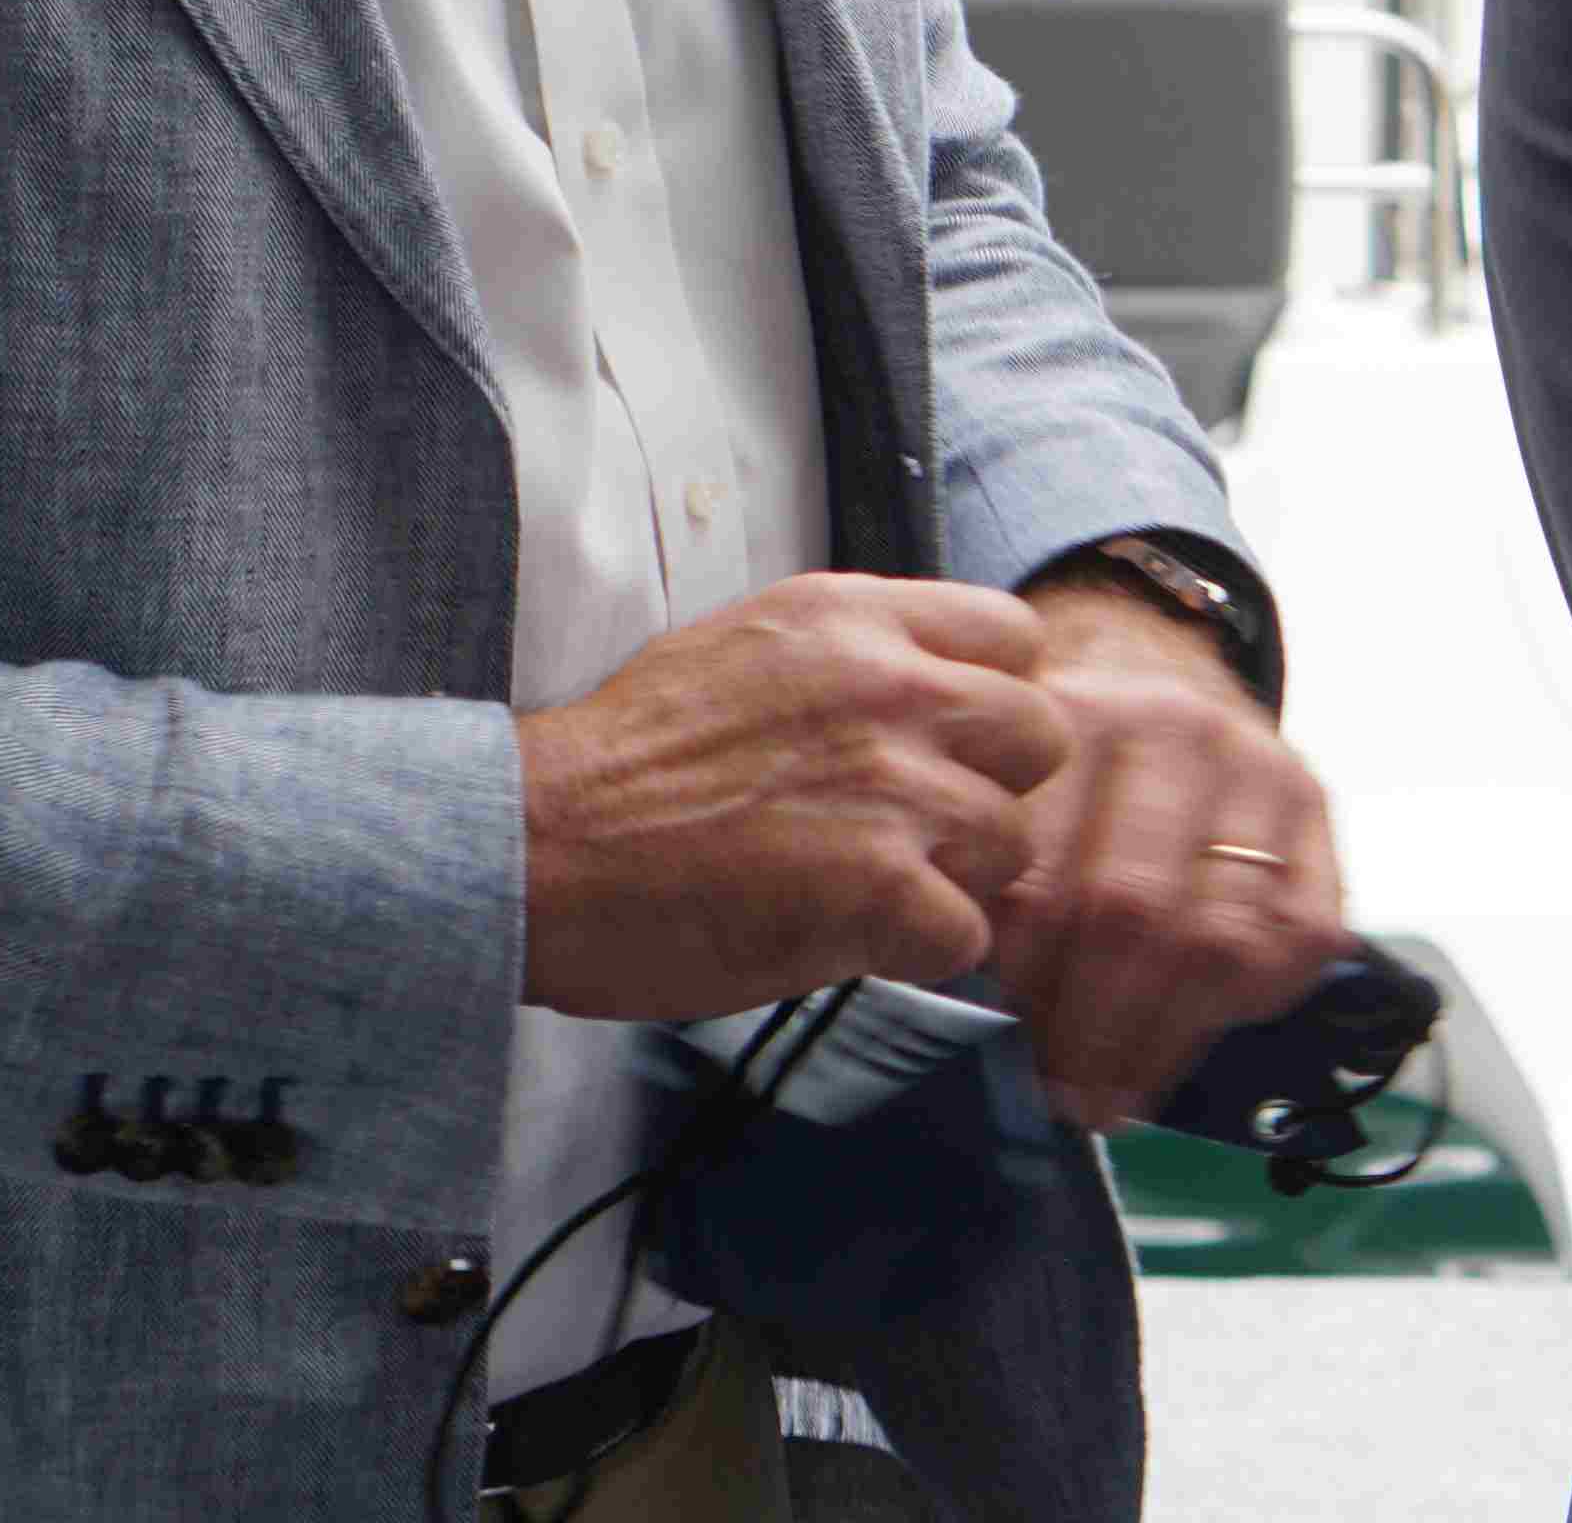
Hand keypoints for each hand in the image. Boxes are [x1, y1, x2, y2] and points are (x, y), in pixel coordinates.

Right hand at [517, 575, 1076, 1022]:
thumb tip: (932, 692)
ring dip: (953, 880)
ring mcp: (895, 786)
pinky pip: (968, 935)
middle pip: (1039, 737)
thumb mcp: (744, 650)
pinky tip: (844, 941)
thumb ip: (852, 660)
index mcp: (854, 618)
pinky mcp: (883, 886)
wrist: (531, 847)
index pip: (1014, 636)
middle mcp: (891, 688)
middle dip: (992, 790)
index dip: (992, 700)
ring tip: (861, 890)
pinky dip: (916, 953)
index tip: (948, 744)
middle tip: (916, 830)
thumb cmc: (621, 766)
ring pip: (1012, 843)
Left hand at [987, 577, 1352, 1131]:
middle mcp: (1174, 727)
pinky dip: (1249, 1005)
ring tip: (1117, 1092)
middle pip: (1133, 912)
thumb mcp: (1001, 783)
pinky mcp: (1314, 805)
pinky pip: (1300, 936)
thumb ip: (977, 874)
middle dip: (1094, 1029)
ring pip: (1221, 937)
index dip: (1022, 989)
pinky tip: (1194, 1029)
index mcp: (1071, 717)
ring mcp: (1257, 765)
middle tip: (1063, 1096)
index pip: (1041, 885)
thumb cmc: (1060, 767)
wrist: (1155, 669)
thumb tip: (963, 1009)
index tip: (1001, 1052)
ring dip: (1164, 1038)